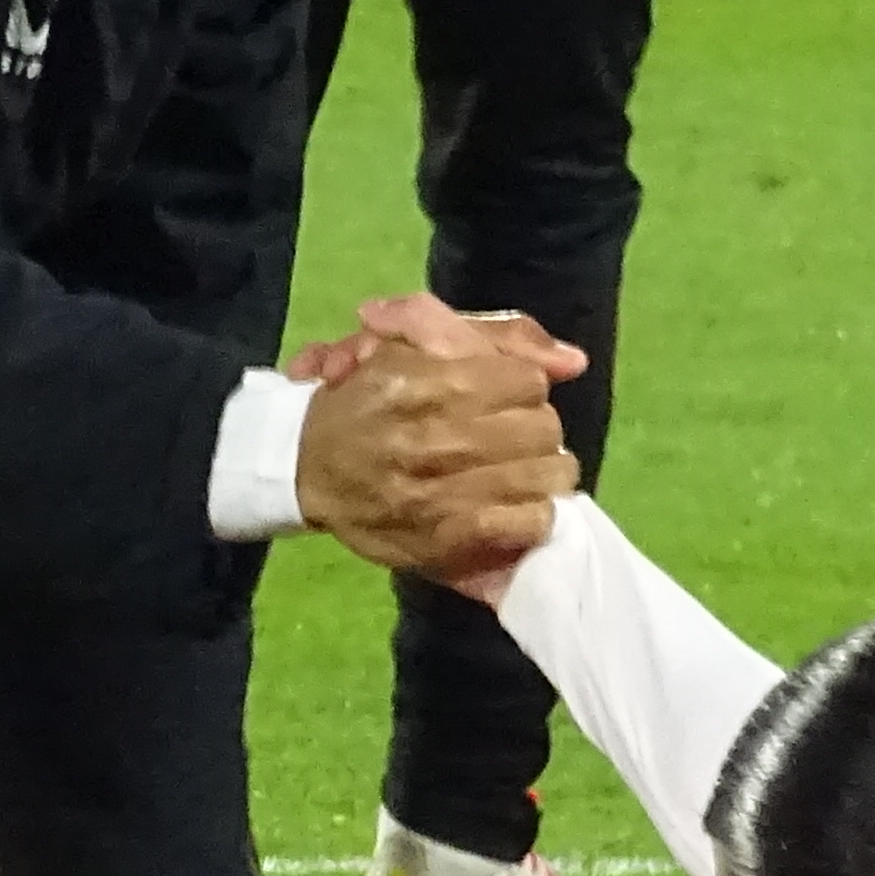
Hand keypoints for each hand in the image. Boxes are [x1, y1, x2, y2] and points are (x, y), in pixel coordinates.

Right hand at [293, 294, 581, 581]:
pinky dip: (532, 516)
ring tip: (520, 472)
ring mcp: (441, 493)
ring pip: (544, 476)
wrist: (301, 467)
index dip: (520, 388)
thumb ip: (493, 335)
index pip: (527, 382)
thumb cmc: (363, 398)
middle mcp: (436, 436)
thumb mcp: (411, 342)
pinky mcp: (446, 540)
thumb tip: (573, 362)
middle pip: (542, 429)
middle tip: (511, 437)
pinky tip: (514, 507)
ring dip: (541, 473)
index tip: (502, 399)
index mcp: (428, 382)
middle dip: (533, 430)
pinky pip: (528, 524)